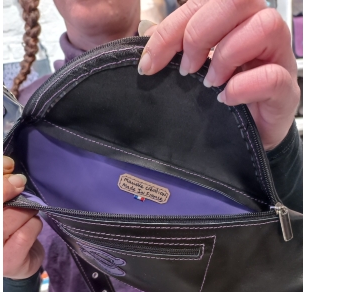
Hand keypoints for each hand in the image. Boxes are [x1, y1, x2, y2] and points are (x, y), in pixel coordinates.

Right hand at [3, 156, 43, 278]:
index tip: (8, 165)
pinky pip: (26, 233)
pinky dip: (34, 224)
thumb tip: (8, 164)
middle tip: (19, 182)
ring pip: (11, 217)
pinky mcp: (8, 263)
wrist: (14, 262)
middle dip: (6, 189)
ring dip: (25, 209)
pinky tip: (31, 226)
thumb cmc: (3, 226)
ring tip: (27, 211)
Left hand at [138, 0, 299, 149]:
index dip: (170, 30)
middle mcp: (259, 29)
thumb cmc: (222, 98)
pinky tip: (226, 99)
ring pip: (265, 25)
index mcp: (234, 19)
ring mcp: (278, 57)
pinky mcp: (287, 89)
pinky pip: (273, 76)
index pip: (202, 3)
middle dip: (199, 34)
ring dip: (226, 55)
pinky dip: (243, 87)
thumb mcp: (194, 70)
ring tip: (210, 83)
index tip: (149, 63)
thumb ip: (177, 51)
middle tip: (186, 70)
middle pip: (237, 0)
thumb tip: (150, 44)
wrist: (248, 134)